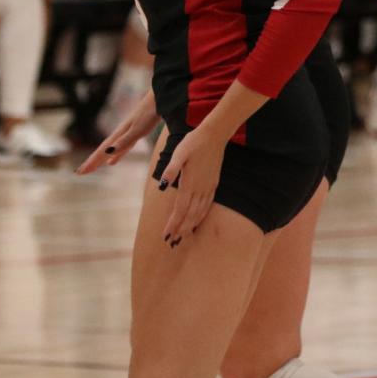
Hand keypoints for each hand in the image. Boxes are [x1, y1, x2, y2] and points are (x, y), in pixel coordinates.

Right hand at [77, 91, 157, 173]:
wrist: (162, 96)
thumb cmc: (150, 112)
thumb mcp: (138, 129)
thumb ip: (124, 141)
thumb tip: (107, 152)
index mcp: (120, 133)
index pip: (102, 150)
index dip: (92, 161)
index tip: (80, 172)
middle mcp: (121, 133)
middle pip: (104, 150)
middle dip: (93, 161)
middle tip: (80, 172)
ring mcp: (128, 131)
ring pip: (111, 149)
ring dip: (102, 158)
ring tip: (93, 168)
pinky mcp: (137, 131)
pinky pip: (122, 147)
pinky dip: (116, 155)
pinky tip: (112, 161)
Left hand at [157, 129, 225, 245]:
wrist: (214, 135)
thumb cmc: (193, 143)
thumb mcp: (178, 153)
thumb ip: (171, 171)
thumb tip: (162, 187)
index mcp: (190, 183)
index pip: (180, 209)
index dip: (173, 224)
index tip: (166, 236)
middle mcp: (200, 188)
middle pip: (190, 214)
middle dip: (181, 229)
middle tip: (173, 242)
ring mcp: (208, 186)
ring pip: (200, 211)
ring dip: (191, 225)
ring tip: (184, 236)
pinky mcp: (213, 183)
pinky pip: (208, 204)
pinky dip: (202, 215)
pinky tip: (198, 219)